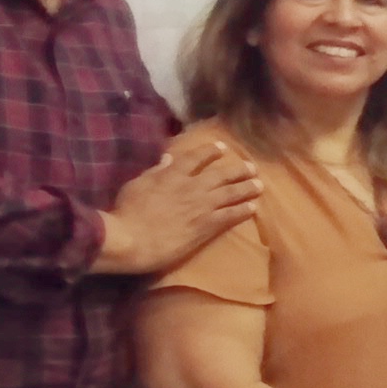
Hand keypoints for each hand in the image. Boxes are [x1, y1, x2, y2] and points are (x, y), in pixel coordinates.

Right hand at [96, 142, 261, 275]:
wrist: (132, 239)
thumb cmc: (127, 212)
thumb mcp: (136, 185)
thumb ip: (155, 172)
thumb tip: (168, 159)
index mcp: (172, 175)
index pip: (196, 158)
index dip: (211, 151)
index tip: (223, 148)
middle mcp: (192, 187)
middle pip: (221, 175)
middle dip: (238, 170)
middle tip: (252, 168)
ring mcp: (202, 206)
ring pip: (231, 193)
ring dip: (247, 188)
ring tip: (259, 185)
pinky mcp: (207, 226)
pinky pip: (231, 216)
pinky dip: (243, 210)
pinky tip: (253, 208)